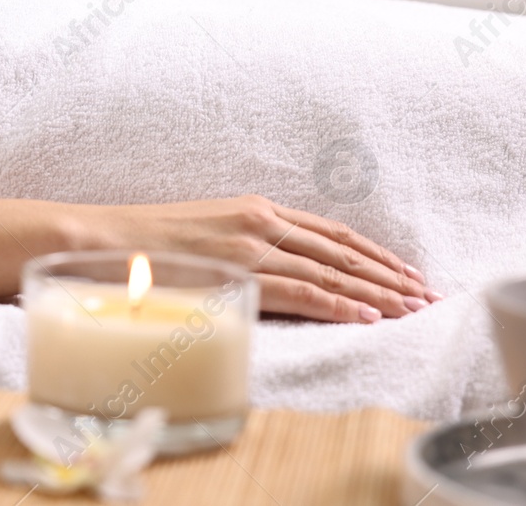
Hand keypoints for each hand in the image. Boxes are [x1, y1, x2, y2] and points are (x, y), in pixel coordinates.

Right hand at [80, 196, 439, 322]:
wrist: (101, 237)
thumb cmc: (145, 241)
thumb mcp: (204, 232)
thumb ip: (242, 243)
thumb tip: (270, 270)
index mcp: (253, 208)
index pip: (331, 232)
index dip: (373, 253)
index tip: (404, 272)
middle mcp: (260, 220)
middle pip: (341, 250)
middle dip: (388, 275)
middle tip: (424, 295)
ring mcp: (250, 244)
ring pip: (330, 272)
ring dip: (375, 293)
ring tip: (409, 310)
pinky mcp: (238, 270)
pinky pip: (301, 291)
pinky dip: (338, 304)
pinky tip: (365, 316)